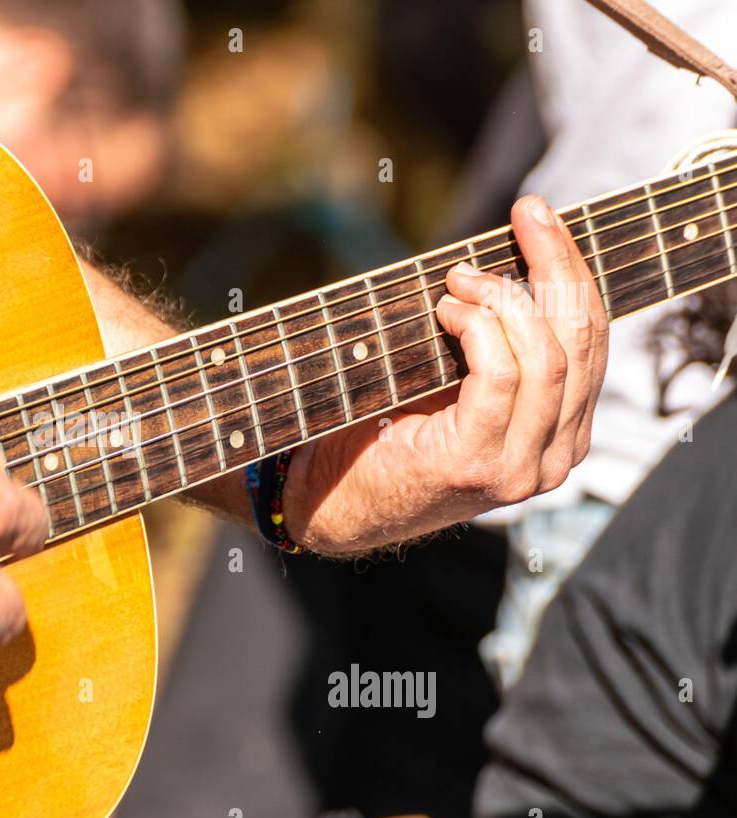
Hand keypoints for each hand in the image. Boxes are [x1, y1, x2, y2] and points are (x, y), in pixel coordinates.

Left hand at [283, 195, 608, 554]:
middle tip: (526, 214)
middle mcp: (555, 457)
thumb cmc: (385, 431)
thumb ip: (499, 343)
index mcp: (561, 436)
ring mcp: (520, 467)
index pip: (592, 341)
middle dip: (556, 265)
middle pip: (581, 341)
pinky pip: (499, 376)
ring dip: (503, 299)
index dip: (574, 272)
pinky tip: (445, 311)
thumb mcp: (458, 383)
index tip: (542, 219)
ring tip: (459, 280)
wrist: (327, 502)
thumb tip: (511, 259)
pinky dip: (474, 329)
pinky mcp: (477, 464)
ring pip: (546, 357)